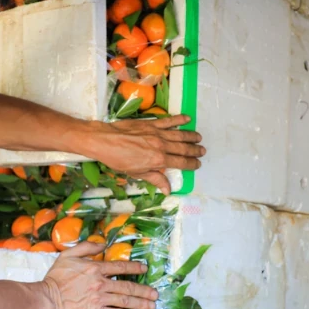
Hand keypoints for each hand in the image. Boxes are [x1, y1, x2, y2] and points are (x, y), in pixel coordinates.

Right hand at [42, 242, 157, 308]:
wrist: (47, 298)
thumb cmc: (56, 277)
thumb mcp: (68, 255)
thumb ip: (87, 247)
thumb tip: (103, 243)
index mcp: (95, 268)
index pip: (120, 267)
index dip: (135, 267)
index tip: (144, 268)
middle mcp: (100, 284)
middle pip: (127, 287)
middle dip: (144, 291)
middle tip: (155, 294)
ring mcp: (99, 299)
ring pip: (125, 301)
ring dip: (140, 304)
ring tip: (151, 306)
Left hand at [84, 115, 204, 193]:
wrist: (105, 141)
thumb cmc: (118, 160)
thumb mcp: (136, 173)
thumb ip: (155, 178)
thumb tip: (168, 190)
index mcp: (158, 160)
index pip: (180, 163)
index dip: (191, 164)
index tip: (198, 164)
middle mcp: (161, 146)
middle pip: (183, 148)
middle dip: (194, 150)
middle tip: (202, 151)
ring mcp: (157, 133)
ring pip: (179, 135)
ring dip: (191, 136)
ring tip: (199, 138)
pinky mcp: (151, 124)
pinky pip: (169, 121)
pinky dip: (179, 119)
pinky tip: (187, 119)